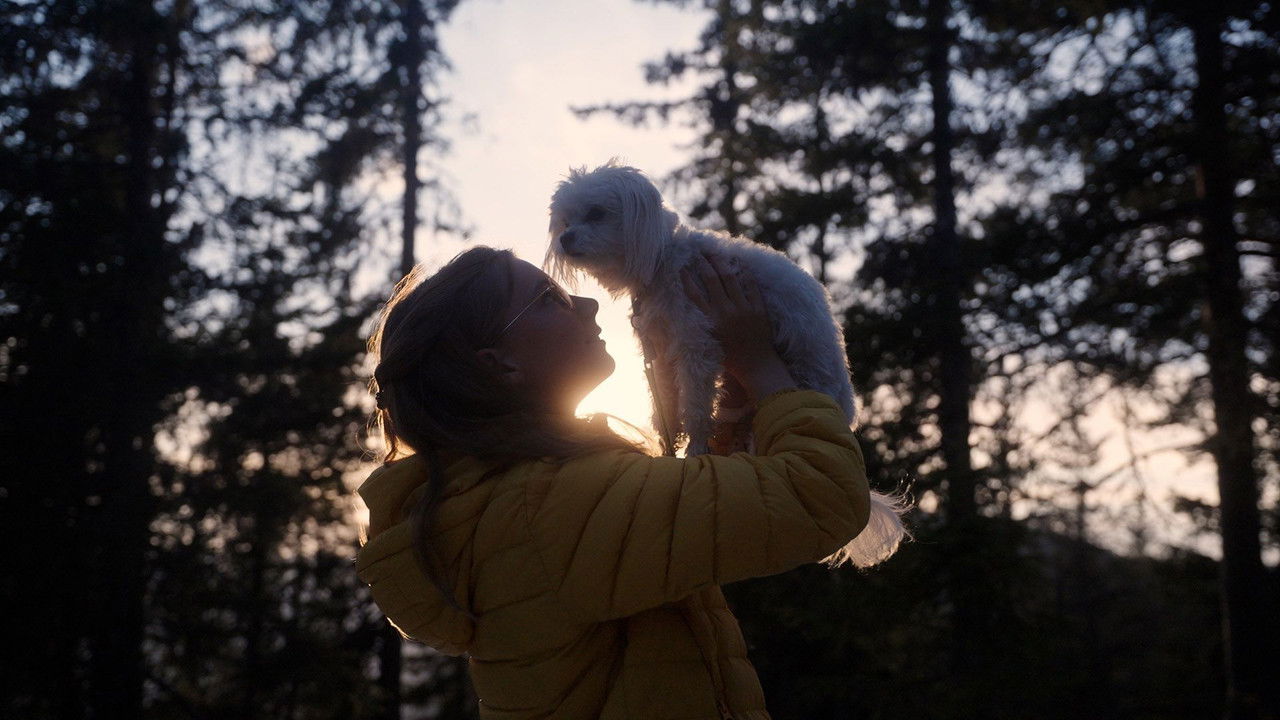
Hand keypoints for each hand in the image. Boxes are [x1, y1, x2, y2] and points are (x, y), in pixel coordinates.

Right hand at [681, 253, 796, 400]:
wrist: (757, 367)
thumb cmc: (731, 359)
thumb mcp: (711, 343)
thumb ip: (704, 325)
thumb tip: (693, 311)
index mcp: (712, 322)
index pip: (696, 295)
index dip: (688, 279)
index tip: (682, 267)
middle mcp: (726, 313)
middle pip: (712, 280)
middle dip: (704, 264)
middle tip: (698, 252)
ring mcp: (744, 309)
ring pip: (731, 278)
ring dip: (721, 263)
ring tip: (715, 252)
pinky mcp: (759, 308)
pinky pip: (751, 285)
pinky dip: (744, 272)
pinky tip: (738, 262)